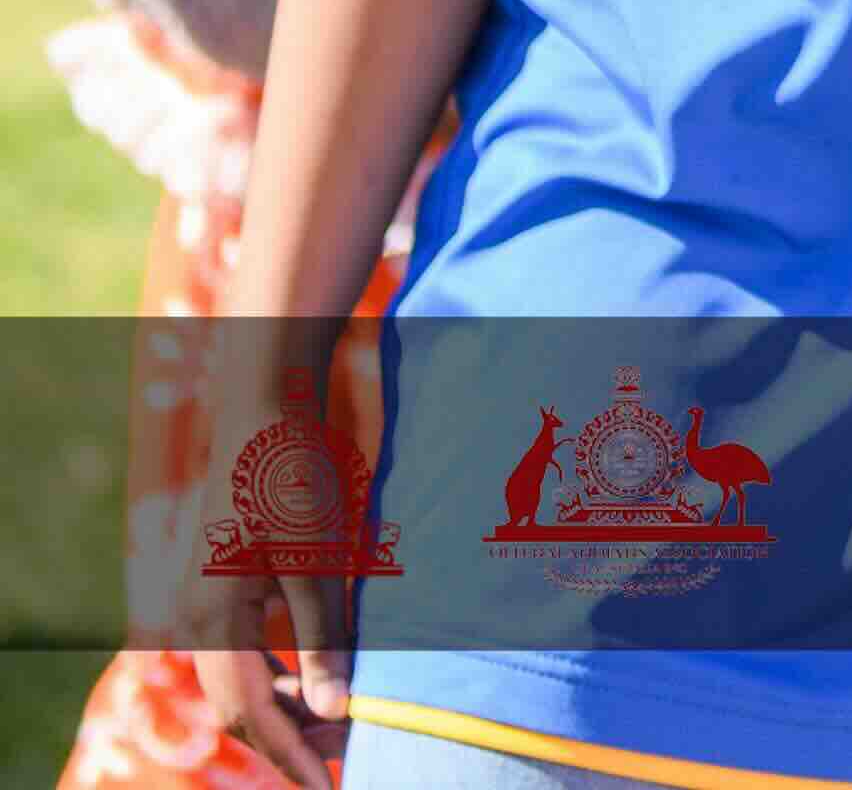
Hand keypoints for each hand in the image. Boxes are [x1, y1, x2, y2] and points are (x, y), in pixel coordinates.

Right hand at [182, 324, 348, 789]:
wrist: (265, 404)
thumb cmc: (294, 474)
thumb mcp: (317, 559)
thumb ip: (325, 636)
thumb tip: (336, 711)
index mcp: (215, 620)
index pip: (252, 712)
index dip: (289, 754)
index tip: (327, 785)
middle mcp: (199, 619)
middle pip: (244, 703)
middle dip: (293, 735)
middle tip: (348, 757)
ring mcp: (207, 602)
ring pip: (247, 678)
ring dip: (291, 704)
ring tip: (343, 725)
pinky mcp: (225, 585)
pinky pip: (249, 649)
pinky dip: (286, 670)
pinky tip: (322, 677)